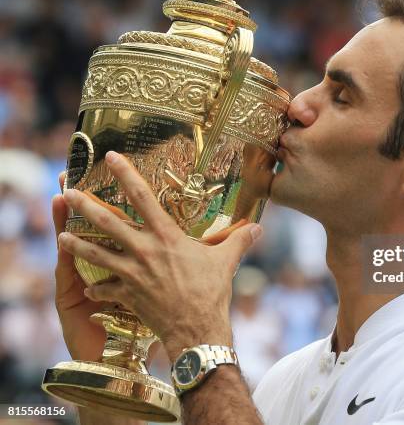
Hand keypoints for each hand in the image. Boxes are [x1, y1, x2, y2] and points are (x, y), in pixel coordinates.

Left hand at [57, 151, 261, 360]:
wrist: (196, 329)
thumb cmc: (211, 292)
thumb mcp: (227, 261)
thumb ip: (240, 240)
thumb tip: (260, 228)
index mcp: (166, 236)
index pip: (142, 197)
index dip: (125, 174)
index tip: (111, 157)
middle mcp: (144, 250)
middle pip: (108, 222)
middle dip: (85, 205)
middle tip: (68, 192)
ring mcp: (132, 273)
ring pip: (96, 254)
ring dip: (77, 245)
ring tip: (61, 237)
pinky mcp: (127, 295)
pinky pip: (105, 289)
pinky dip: (97, 289)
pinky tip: (90, 289)